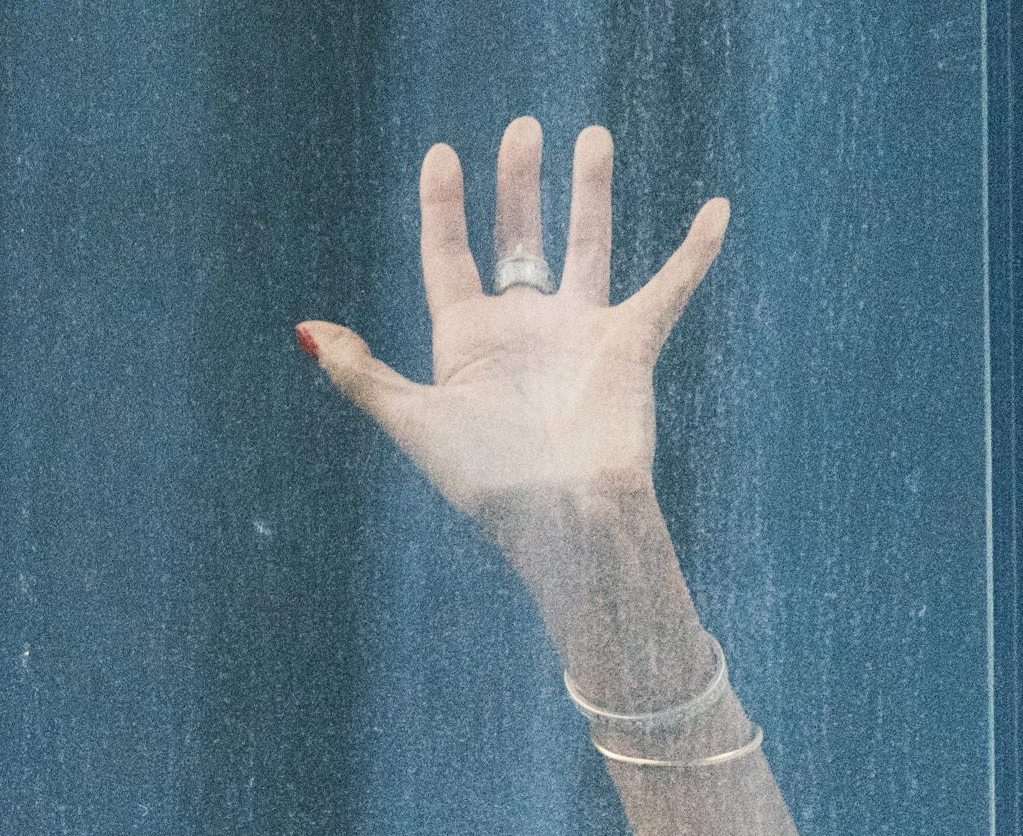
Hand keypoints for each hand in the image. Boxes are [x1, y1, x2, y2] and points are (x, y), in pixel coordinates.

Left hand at [298, 119, 723, 589]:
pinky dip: (695, 252)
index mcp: (469, 342)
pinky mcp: (629, 345)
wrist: (563, 519)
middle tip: (522, 129)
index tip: (441, 155)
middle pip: (518, 238)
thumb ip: (362, 375)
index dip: (443, 207)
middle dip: (518, 184)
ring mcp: (578, 333)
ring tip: (591, 135)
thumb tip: (305, 330)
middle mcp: (523, 330)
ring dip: (589, 192)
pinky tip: (717, 210)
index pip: (449, 258)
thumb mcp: (413, 422)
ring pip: (587, 244)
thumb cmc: (486, 482)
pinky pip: (669, 287)